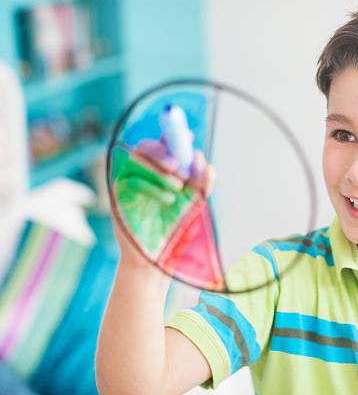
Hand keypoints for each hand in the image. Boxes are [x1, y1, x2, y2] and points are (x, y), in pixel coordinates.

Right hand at [111, 139, 214, 268]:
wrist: (160, 259)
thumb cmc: (179, 231)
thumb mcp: (196, 204)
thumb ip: (202, 182)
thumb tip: (201, 158)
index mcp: (166, 170)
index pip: (166, 144)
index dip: (174, 135)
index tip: (188, 137)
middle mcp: (146, 172)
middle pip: (147, 146)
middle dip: (164, 151)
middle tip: (179, 166)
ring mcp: (129, 180)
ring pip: (138, 158)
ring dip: (159, 169)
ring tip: (178, 188)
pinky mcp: (118, 192)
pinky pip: (132, 178)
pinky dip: (152, 186)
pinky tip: (167, 200)